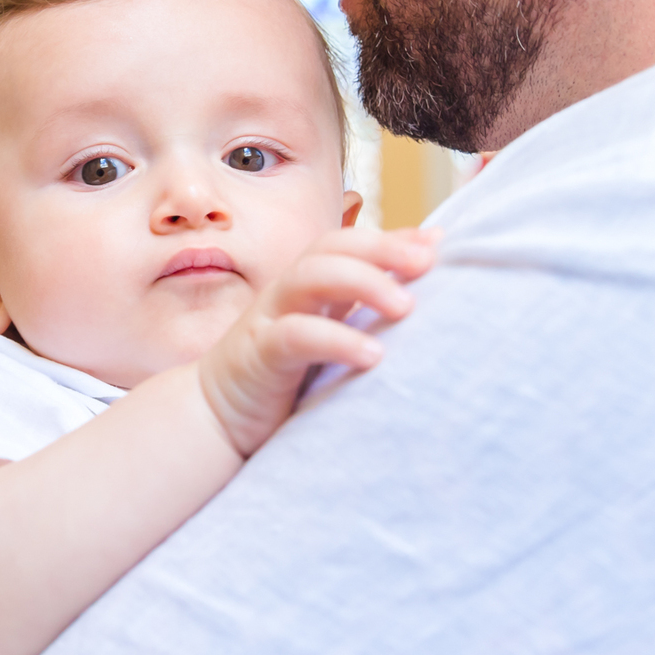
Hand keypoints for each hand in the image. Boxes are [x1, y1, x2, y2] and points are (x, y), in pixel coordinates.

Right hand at [198, 226, 439, 455]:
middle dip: (381, 248)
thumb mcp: (329, 335)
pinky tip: (373, 356)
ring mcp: (270, 317)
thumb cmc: (284, 377)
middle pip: (332, 247)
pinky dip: (337, 339)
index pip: (350, 243)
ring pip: (312, 277)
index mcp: (309, 285)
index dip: (392, 237)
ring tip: (406, 307)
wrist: (217, 417)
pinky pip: (297, 335)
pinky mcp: (259, 354)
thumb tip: (424, 274)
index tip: (437, 244)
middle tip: (426, 265)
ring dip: (363, 283)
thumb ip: (365, 307)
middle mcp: (289, 291)